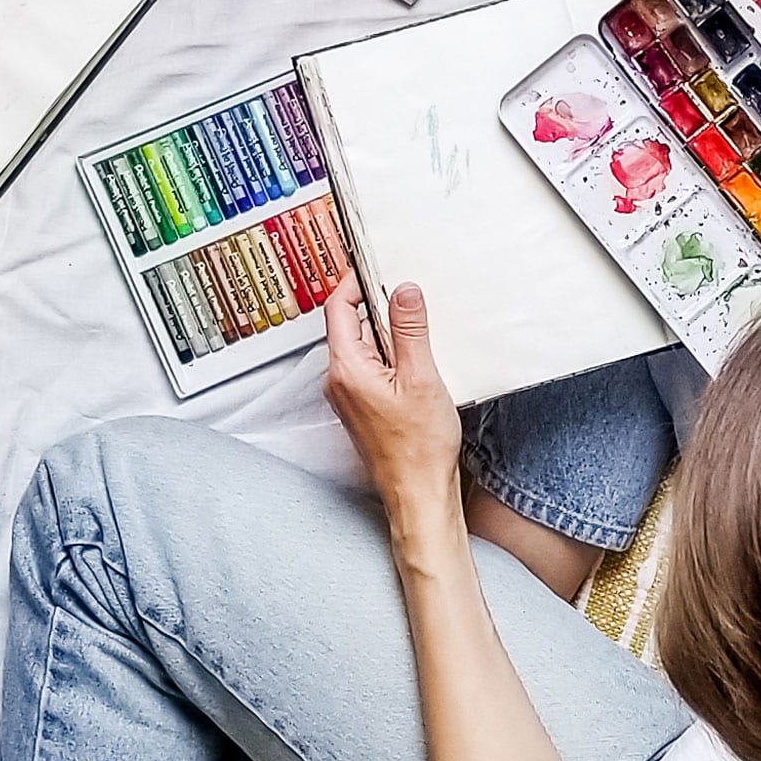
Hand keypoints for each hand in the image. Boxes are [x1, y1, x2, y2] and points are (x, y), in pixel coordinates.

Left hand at [323, 273, 463, 524]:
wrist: (419, 493)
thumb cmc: (418, 449)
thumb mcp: (421, 378)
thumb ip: (410, 330)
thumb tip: (403, 290)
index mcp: (347, 368)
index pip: (338, 308)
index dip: (356, 282)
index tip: (378, 266)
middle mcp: (339, 380)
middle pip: (350, 324)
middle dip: (378, 305)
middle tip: (410, 296)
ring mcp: (349, 394)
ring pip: (363, 346)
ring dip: (389, 333)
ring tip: (420, 332)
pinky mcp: (363, 405)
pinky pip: (372, 366)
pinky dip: (392, 355)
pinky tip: (418, 362)